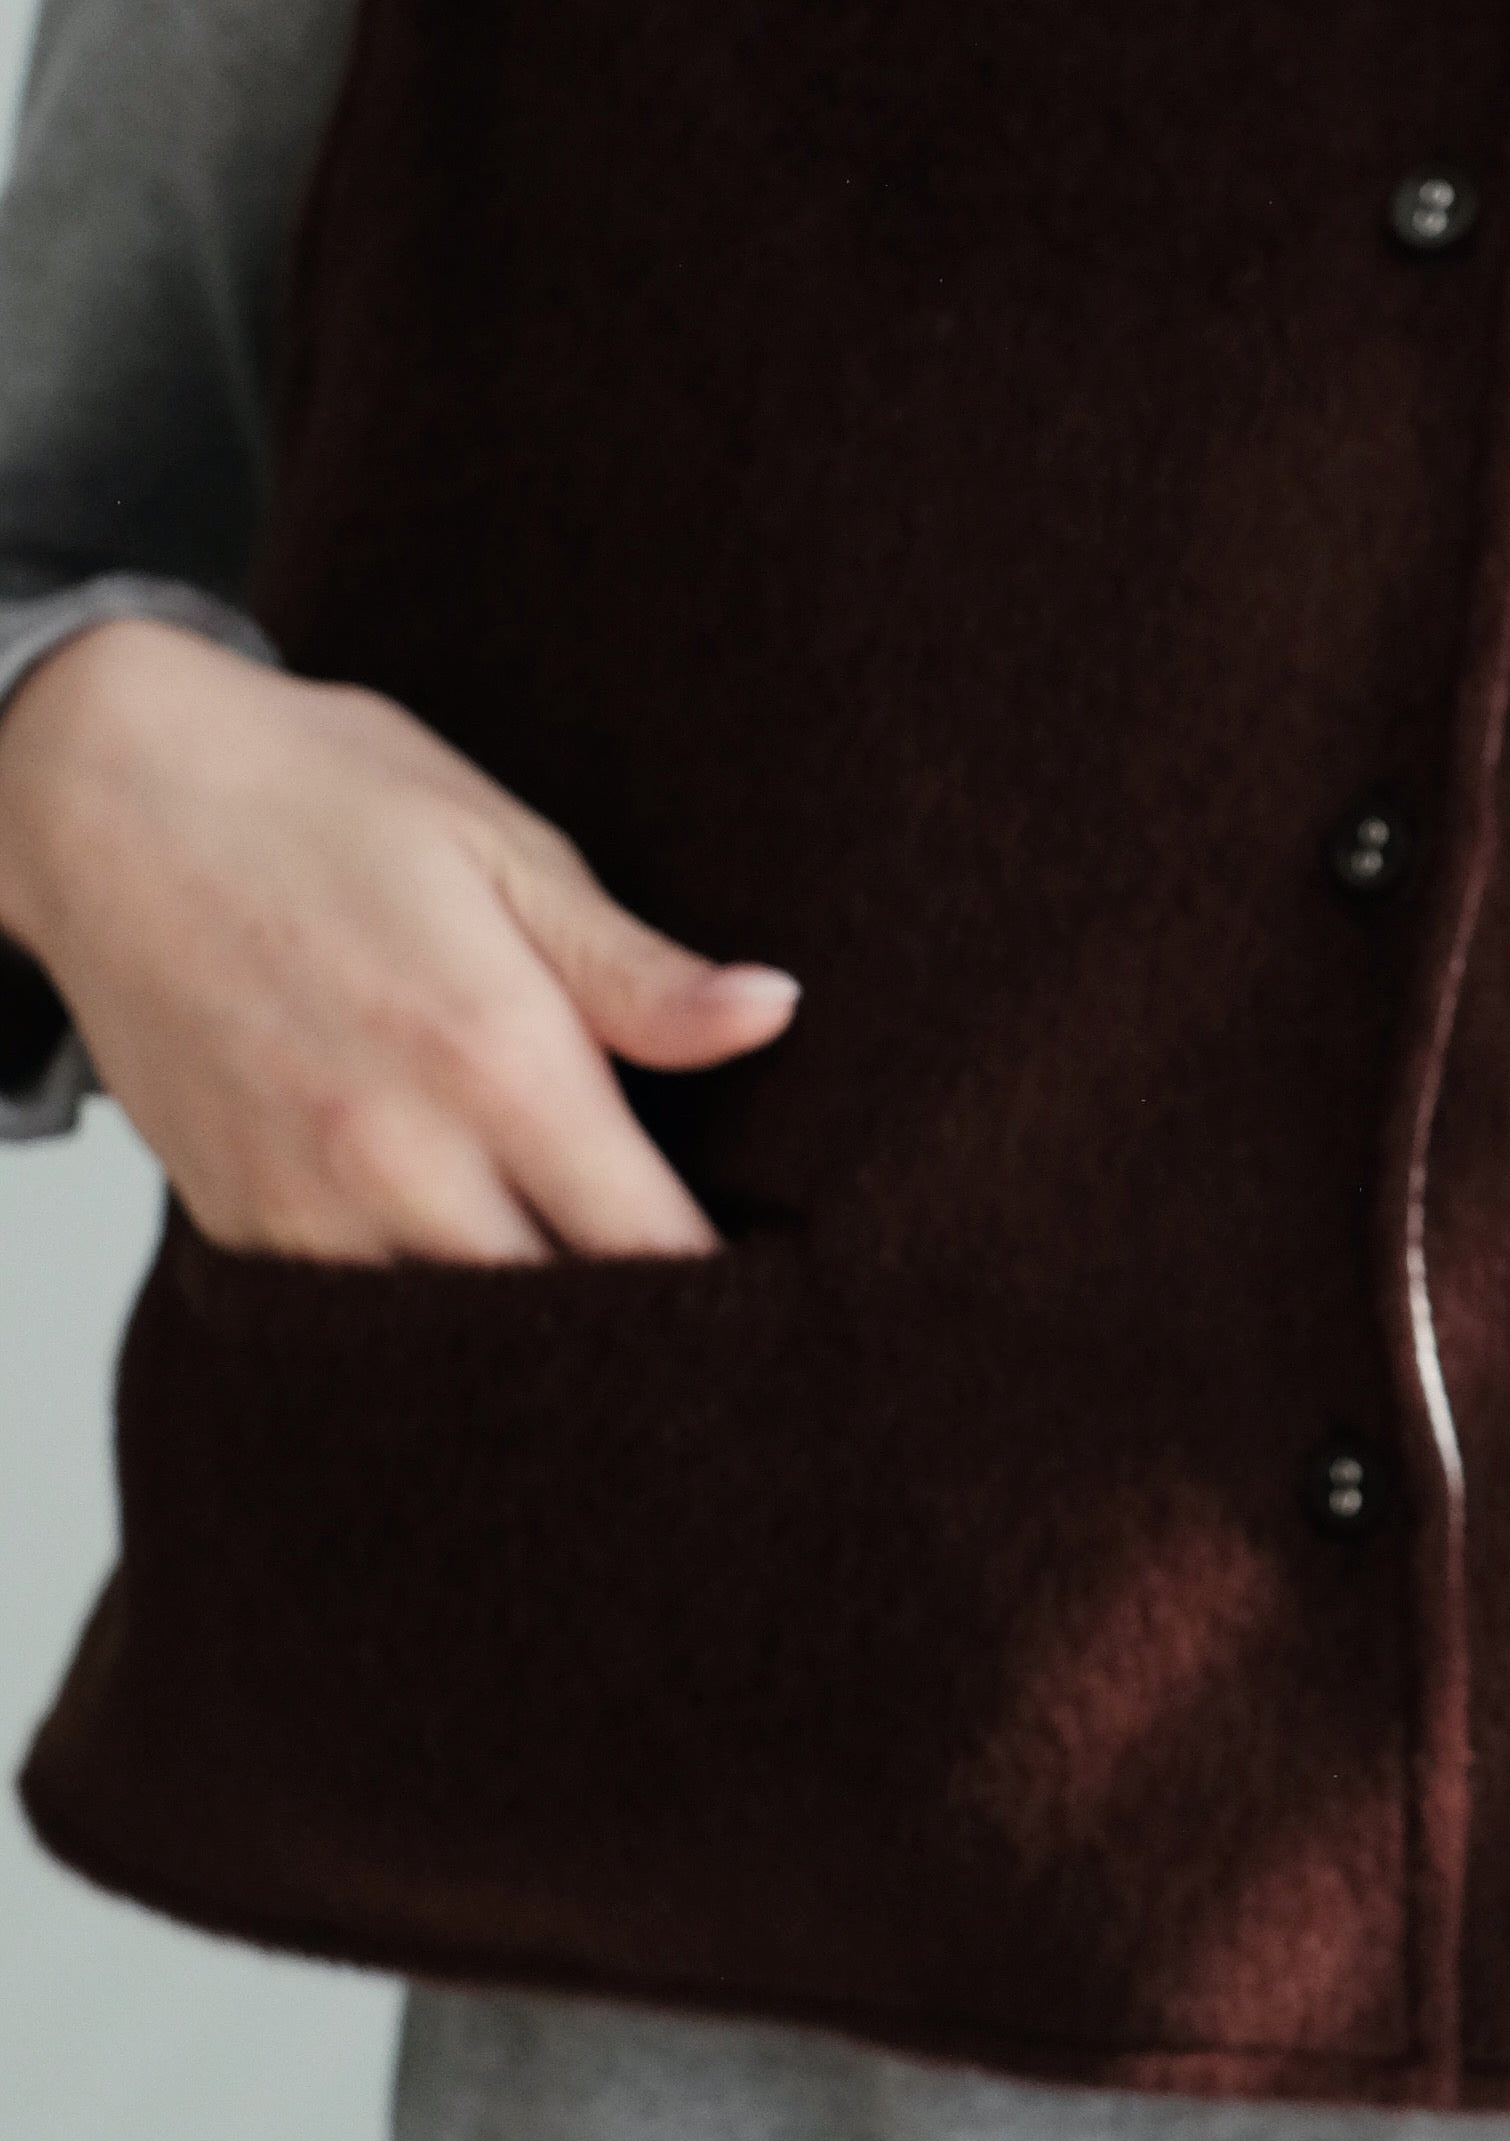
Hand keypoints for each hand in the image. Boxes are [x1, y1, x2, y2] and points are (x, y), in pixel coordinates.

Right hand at [0, 619, 797, 1262]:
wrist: (102, 796)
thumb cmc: (323, 801)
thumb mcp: (502, 848)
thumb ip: (636, 968)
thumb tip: (774, 1013)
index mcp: (495, 1057)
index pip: (648, 1245)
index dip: (722, 1289)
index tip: (776, 1296)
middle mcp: (399, 1155)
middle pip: (560, 1319)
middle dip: (640, 1332)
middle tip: (709, 1328)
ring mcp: (306, 1204)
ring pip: (457, 1344)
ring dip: (530, 1340)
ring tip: (604, 1322)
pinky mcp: (240, 1225)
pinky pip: (360, 1322)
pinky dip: (427, 1324)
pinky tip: (480, 1288)